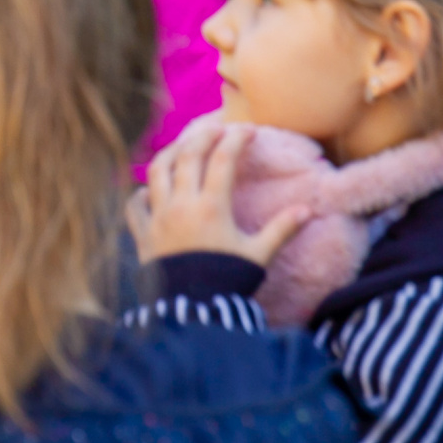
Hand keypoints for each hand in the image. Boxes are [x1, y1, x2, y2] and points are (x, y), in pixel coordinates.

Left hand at [127, 118, 308, 265]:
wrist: (191, 314)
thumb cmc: (227, 282)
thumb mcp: (258, 256)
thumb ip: (281, 229)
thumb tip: (308, 210)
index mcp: (211, 207)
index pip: (223, 158)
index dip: (236, 139)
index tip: (247, 130)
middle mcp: (181, 205)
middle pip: (188, 154)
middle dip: (203, 135)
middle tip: (217, 128)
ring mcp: (157, 217)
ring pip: (157, 169)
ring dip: (171, 152)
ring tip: (185, 146)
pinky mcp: (142, 234)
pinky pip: (134, 203)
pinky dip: (141, 190)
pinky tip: (150, 189)